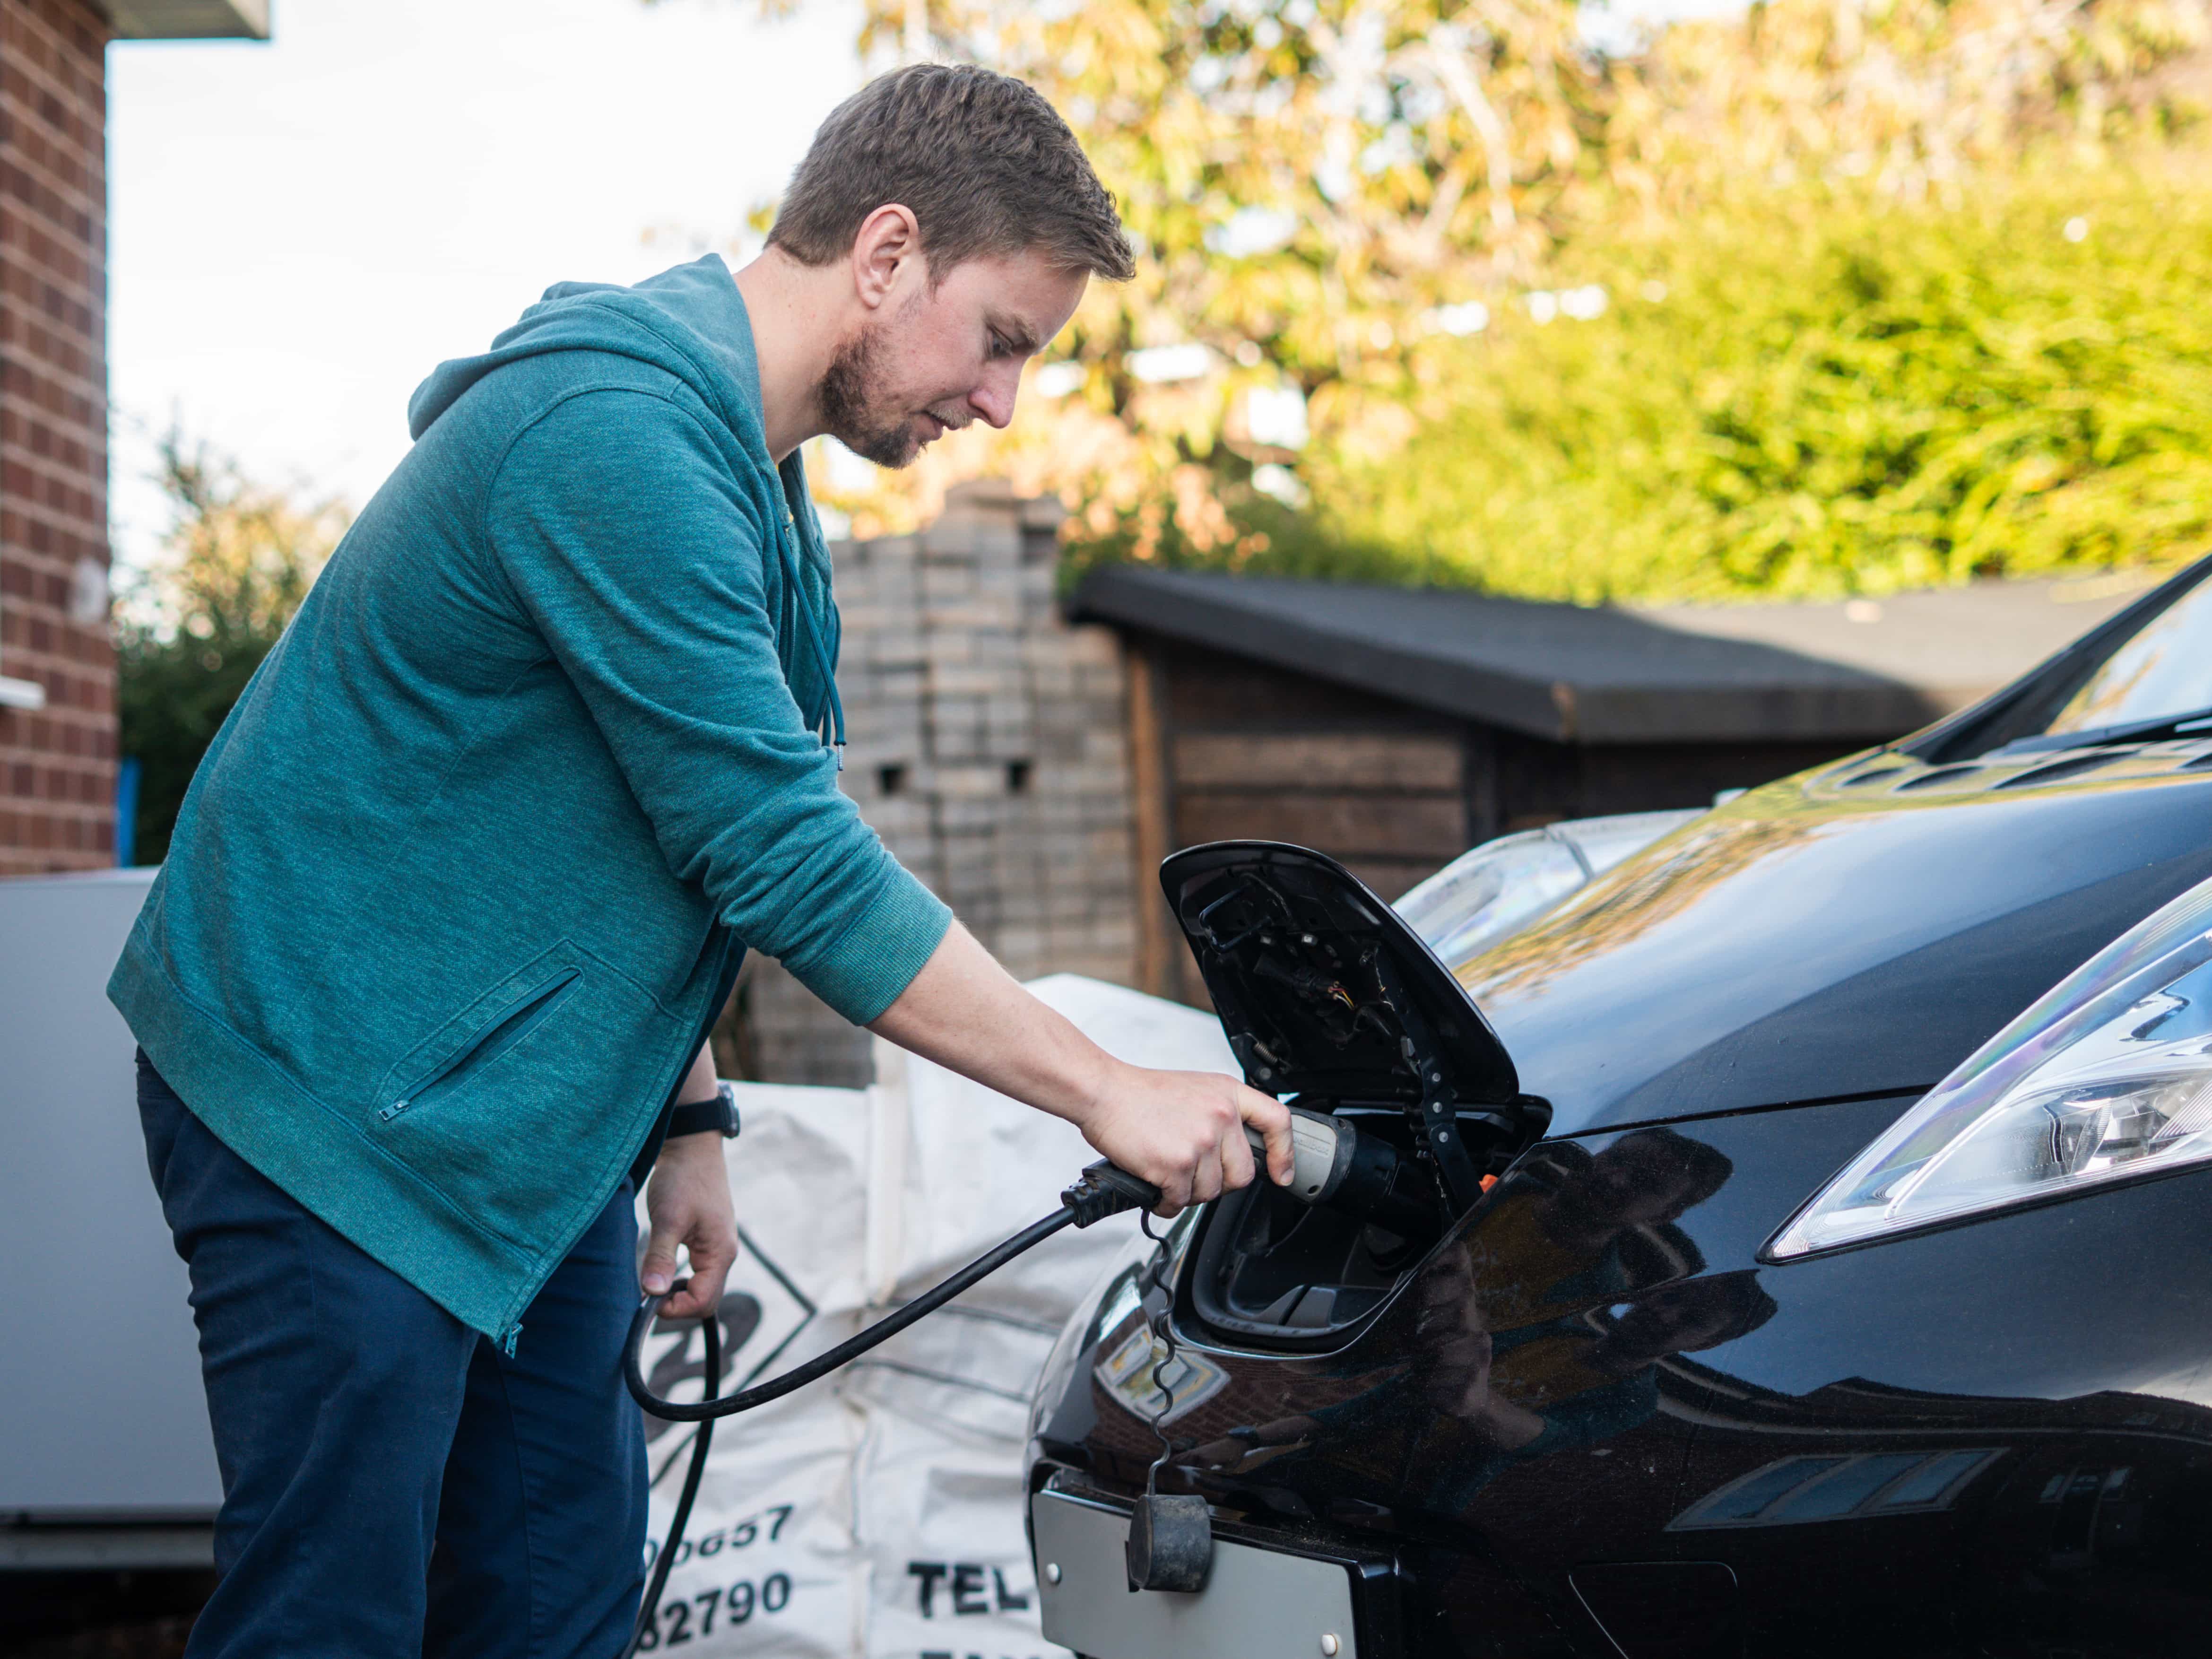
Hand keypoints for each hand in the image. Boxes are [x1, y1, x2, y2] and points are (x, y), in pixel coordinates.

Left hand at [642, 1130, 737, 1320]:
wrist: (692, 1147)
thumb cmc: (683, 1179)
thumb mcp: (668, 1219)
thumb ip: (661, 1257)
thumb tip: (652, 1293)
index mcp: (720, 1253)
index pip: (703, 1301)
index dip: (675, 1309)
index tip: (647, 1298)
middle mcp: (724, 1254)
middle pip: (705, 1299)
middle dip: (677, 1304)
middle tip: (647, 1293)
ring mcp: (717, 1247)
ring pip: (701, 1287)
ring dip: (677, 1291)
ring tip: (652, 1280)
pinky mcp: (707, 1240)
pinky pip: (697, 1272)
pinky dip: (679, 1278)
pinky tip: (660, 1267)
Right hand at [1075, 1060, 1293, 1214]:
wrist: (1102, 1091)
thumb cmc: (1140, 1094)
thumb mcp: (1195, 1089)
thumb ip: (1221, 1114)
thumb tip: (1234, 1151)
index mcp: (1228, 1093)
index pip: (1277, 1122)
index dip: (1284, 1153)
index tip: (1281, 1174)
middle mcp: (1220, 1116)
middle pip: (1242, 1173)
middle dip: (1218, 1182)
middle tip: (1192, 1174)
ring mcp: (1200, 1142)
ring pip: (1210, 1192)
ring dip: (1187, 1192)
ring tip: (1166, 1173)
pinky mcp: (1176, 1165)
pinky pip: (1180, 1202)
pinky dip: (1165, 1202)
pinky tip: (1153, 1186)